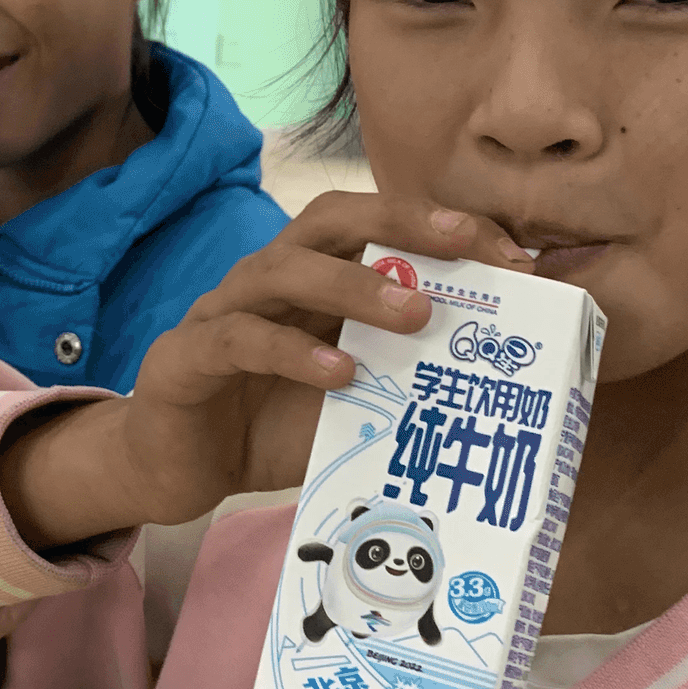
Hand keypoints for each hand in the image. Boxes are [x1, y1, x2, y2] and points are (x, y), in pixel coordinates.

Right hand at [1, 196, 534, 548]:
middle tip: (467, 246)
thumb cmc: (271, 424)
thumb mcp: (354, 400)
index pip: (376, 223)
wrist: (177, 469)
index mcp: (311, 277)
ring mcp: (221, 311)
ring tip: (415, 314)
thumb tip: (497, 381)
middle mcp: (267, 278)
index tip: (510, 254)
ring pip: (285, 271)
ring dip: (353, 285)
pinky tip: (339, 374)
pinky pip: (240, 341)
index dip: (439, 225)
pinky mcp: (185, 357)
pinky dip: (292, 353)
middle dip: (401, 220)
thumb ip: (405, 378)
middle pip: (329, 219)